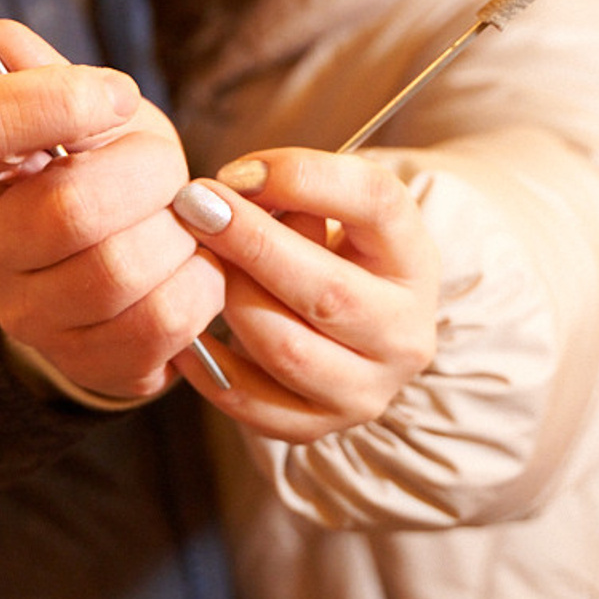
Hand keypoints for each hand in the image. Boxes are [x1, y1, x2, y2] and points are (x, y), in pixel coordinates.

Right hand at [0, 21, 223, 399]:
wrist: (112, 258)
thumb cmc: (98, 166)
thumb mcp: (80, 110)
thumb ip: (48, 73)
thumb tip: (2, 38)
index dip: (60, 100)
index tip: (118, 95)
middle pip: (70, 208)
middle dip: (148, 175)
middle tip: (167, 167)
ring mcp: (24, 314)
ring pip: (119, 272)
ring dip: (176, 235)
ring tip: (179, 220)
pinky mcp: (83, 361)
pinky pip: (160, 324)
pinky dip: (198, 285)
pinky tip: (190, 265)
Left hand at [169, 148, 439, 442]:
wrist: (356, 323)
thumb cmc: (334, 250)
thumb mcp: (335, 209)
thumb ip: (295, 194)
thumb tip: (229, 194)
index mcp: (413, 258)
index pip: (375, 203)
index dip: (302, 178)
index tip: (235, 171)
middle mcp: (403, 331)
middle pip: (326, 291)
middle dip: (250, 243)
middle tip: (194, 208)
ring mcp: (367, 389)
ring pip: (286, 350)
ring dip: (229, 299)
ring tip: (193, 266)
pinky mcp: (322, 426)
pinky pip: (255, 405)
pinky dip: (211, 366)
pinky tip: (185, 331)